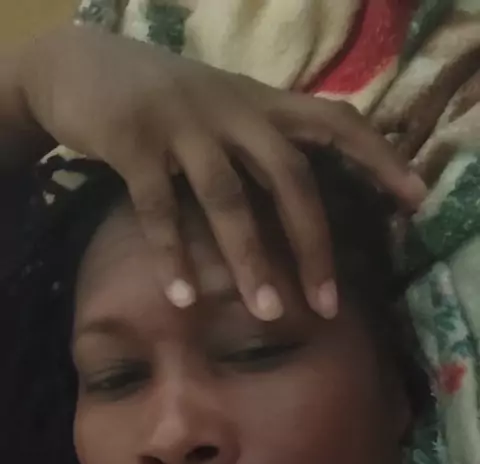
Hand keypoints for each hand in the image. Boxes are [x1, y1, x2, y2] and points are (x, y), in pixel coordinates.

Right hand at [22, 24, 425, 318]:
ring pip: (227, 196)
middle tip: (327, 305)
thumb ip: (262, 142)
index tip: (415, 199)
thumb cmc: (162, 100)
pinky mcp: (132, 141)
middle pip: (289, 175)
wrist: (81, 64)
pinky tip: (182, 297)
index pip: (334, 122)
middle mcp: (230, 109)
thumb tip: (306, 201)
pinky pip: (157, 206)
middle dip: (312, 243)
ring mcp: (181, 123)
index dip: (378, 158)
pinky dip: (171, 254)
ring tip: (267, 314)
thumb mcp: (222, 107)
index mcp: (259, 103)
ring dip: (249, 260)